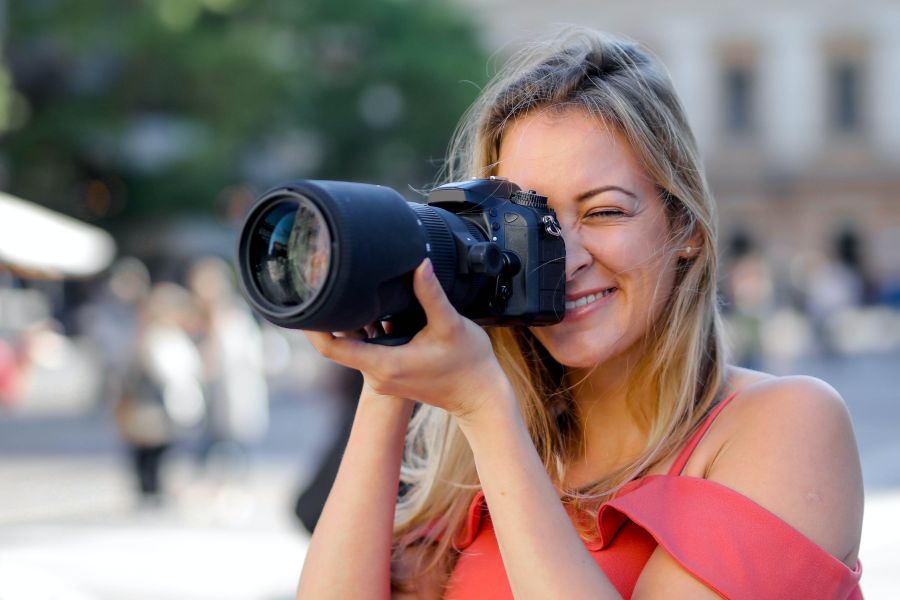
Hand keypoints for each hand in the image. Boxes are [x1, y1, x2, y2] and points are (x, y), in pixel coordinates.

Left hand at [304, 259, 512, 419]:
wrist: (480, 397)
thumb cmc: (468, 365)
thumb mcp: (450, 325)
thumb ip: (431, 294)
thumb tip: (419, 264)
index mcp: (385, 364)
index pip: (332, 349)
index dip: (314, 328)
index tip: (305, 305)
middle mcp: (379, 375)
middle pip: (339, 345)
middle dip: (332, 317)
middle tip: (329, 284)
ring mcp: (384, 378)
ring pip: (355, 347)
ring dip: (352, 323)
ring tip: (351, 292)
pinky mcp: (393, 374)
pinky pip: (369, 351)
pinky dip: (368, 332)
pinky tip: (379, 311)